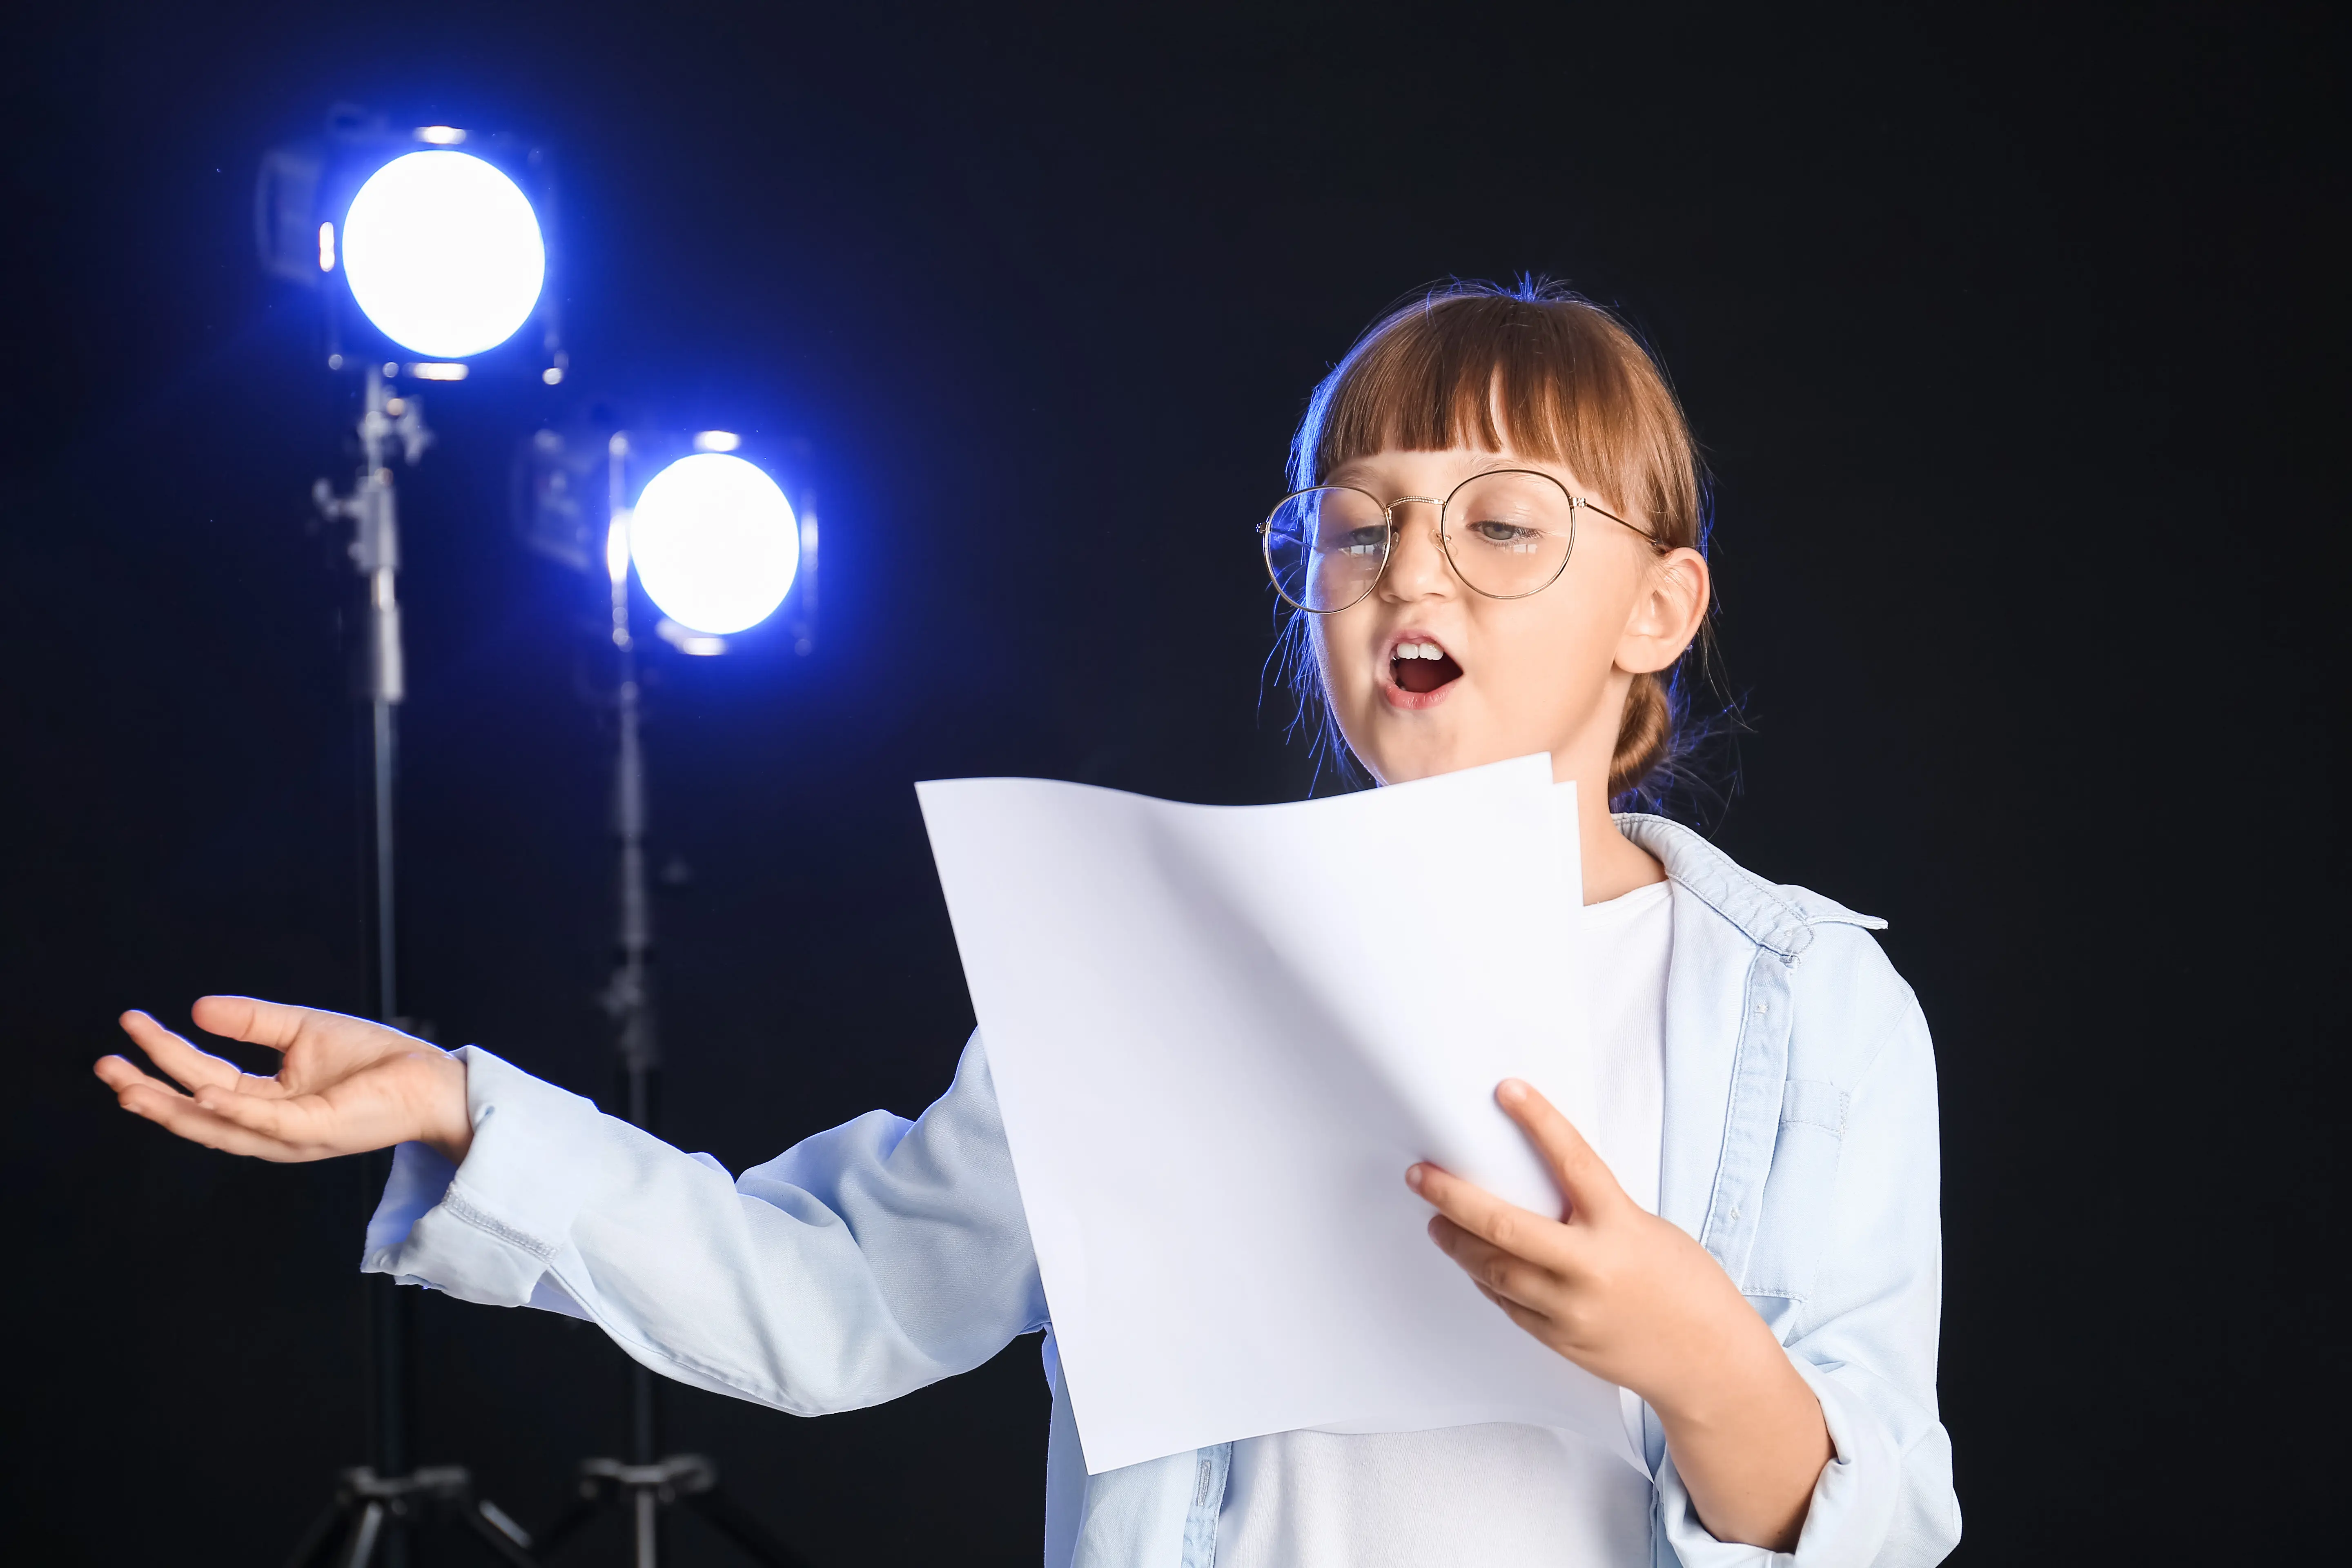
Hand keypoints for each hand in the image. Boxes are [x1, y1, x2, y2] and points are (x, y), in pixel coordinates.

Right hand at [96, 998, 471, 1163]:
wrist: (429, 1078)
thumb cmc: (374, 1059)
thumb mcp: (302, 1031)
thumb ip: (253, 1022)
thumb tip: (197, 1007)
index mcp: (267, 1104)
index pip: (203, 1080)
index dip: (164, 1055)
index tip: (129, 1024)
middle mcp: (271, 1127)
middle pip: (196, 1111)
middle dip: (148, 1091)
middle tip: (104, 1065)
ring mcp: (291, 1134)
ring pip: (218, 1125)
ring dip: (172, 1106)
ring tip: (129, 1085)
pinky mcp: (317, 1129)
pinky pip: (266, 1122)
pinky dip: (232, 1109)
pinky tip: (201, 1093)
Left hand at [1408, 1078, 1829, 1550]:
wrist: (1710, 1365)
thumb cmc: (1687, 1288)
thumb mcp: (1647, 1232)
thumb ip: (1595, 1212)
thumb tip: (1541, 1188)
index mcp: (1623, 1228)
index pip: (1574, 1161)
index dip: (1539, 1121)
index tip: (1507, 1089)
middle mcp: (1591, 1270)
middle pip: (1504, 1227)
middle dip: (1454, 1197)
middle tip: (1421, 1176)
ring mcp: (1571, 1312)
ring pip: (1494, 1271)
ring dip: (1458, 1242)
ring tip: (1436, 1219)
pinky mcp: (1560, 1341)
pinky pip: (1508, 1305)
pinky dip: (1486, 1278)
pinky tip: (1472, 1260)